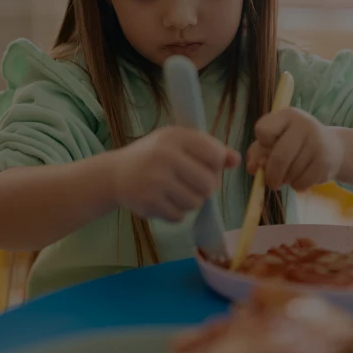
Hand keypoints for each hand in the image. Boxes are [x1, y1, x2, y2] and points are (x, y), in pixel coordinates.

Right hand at [112, 127, 240, 221]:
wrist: (115, 173)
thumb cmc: (154, 155)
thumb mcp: (179, 143)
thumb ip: (209, 149)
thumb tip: (236, 160)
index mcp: (175, 136)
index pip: (215, 154)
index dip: (216, 165)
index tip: (205, 165)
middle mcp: (165, 156)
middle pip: (209, 183)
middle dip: (206, 188)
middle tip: (193, 184)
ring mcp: (156, 180)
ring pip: (196, 202)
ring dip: (191, 201)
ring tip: (176, 191)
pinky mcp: (149, 202)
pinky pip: (180, 216)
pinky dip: (176, 212)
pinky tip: (164, 201)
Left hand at [246, 107, 342, 190]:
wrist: (332, 148)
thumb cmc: (294, 143)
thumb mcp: (274, 140)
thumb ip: (257, 152)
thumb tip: (253, 169)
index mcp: (287, 115)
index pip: (263, 129)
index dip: (262, 143)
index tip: (268, 147)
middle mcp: (304, 125)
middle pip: (279, 157)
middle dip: (271, 175)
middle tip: (272, 182)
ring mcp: (317, 143)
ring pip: (291, 173)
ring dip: (285, 180)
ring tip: (290, 174)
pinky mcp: (325, 162)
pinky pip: (302, 182)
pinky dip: (297, 186)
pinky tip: (302, 177)